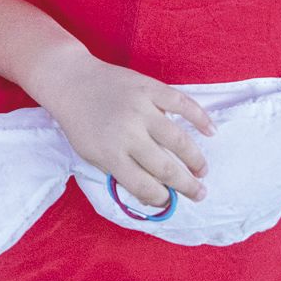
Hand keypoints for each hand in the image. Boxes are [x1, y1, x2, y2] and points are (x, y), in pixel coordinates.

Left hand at [35, 52, 214, 208]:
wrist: (70, 80)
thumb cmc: (79, 122)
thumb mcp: (89, 154)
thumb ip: (117, 173)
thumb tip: (150, 194)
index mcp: (110, 153)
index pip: (144, 186)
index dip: (160, 198)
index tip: (169, 200)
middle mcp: (128, 132)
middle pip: (165, 167)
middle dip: (186, 186)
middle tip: (199, 193)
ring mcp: (141, 108)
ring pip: (179, 140)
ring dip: (195, 159)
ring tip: (202, 171)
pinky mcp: (149, 87)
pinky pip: (182, 103)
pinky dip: (200, 117)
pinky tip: (210, 131)